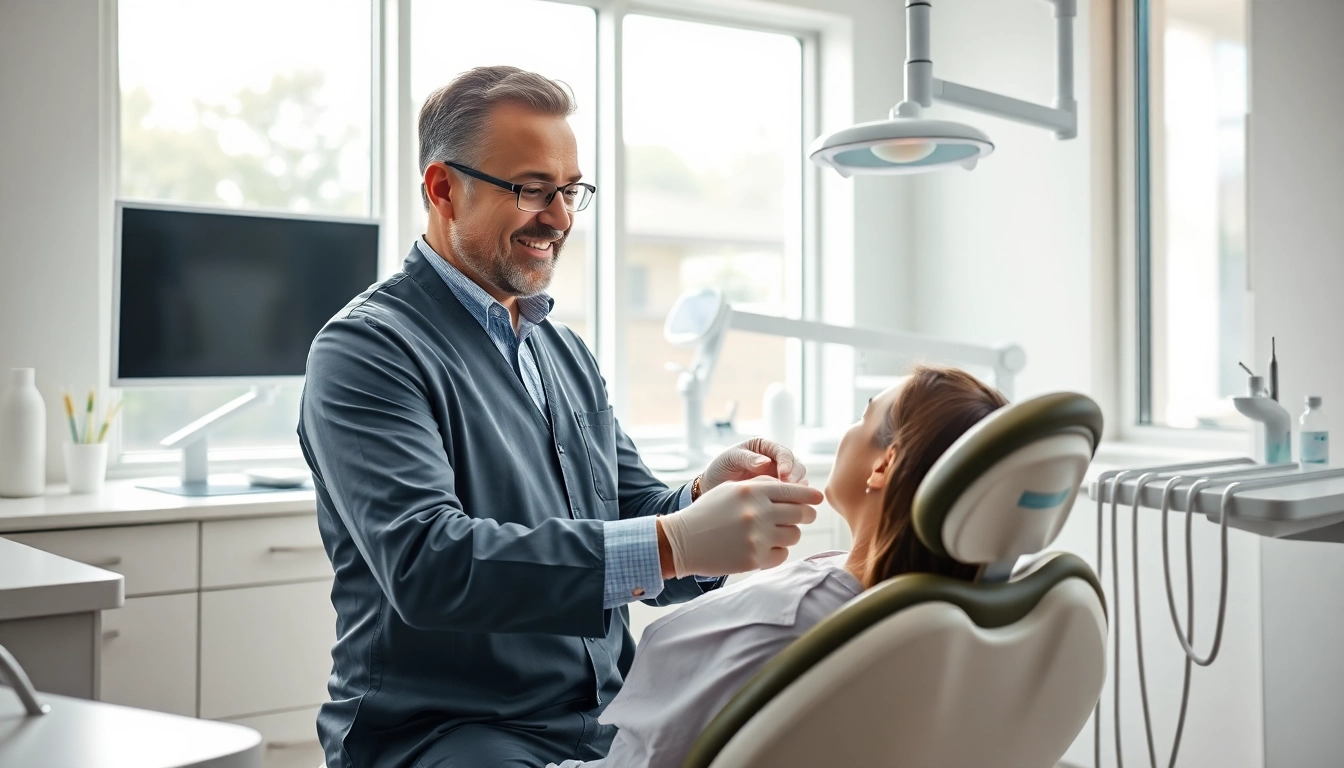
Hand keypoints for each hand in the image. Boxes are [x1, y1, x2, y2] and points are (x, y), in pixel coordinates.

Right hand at [658, 476, 822, 577]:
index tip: (818, 499)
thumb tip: (794, 490)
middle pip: (800, 514)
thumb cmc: (709, 512)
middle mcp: (758, 512)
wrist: (683, 541)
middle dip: (806, 515)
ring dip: (790, 533)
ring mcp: (757, 537)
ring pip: (794, 535)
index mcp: (753, 491)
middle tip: (804, 517)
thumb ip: (762, 486)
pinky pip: (782, 555)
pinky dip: (777, 551)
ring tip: (775, 533)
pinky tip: (763, 547)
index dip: (810, 495)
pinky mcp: (754, 559)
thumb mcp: (732, 489)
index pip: (794, 491)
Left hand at [701, 437, 806, 492]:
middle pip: (796, 467)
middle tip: (788, 490)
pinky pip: (792, 495)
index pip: (783, 453)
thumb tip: (766, 462)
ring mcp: (778, 477)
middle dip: (795, 478)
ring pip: (798, 481)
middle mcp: (776, 461)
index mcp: (765, 447)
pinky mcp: (778, 492)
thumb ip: (748, 459)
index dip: (787, 463)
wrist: (713, 486)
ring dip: (797, 490)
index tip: (783, 475)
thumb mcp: (730, 458)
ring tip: (789, 499)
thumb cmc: (721, 467)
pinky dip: (792, 500)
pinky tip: (786, 507)